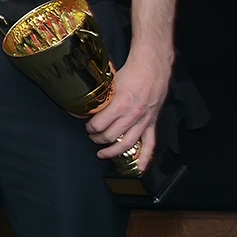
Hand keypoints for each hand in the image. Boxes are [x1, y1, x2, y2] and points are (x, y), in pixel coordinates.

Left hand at [85, 53, 168, 170]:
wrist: (152, 68)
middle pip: (109, 136)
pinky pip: (150, 145)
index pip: (98, 124)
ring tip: (102, 153)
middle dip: (97, 139)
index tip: (85, 125)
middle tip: (92, 137)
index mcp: (120, 105)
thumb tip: (83, 104)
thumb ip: (99, 97)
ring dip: (112, 151)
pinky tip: (139, 168)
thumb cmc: (131, 72)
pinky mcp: (152, 123)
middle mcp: (132, 116)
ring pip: (126, 144)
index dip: (89, 127)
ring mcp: (143, 121)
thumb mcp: (110, 83)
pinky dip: (144, 158)